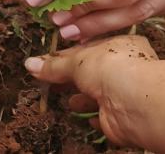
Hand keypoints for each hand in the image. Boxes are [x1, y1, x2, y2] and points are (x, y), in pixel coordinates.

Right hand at [24, 35, 158, 147]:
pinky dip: (94, 117)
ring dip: (83, 98)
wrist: (134, 102)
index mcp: (121, 46)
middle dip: (72, 78)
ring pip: (99, 96)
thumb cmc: (112, 68)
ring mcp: (124, 94)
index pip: (89, 49)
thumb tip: (29, 64)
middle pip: (92, 73)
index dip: (67, 56)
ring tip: (69, 100)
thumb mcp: (77, 61)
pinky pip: (105, 117)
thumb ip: (54, 65)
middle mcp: (126, 69)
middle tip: (51, 81)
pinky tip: (87, 117)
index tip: (47, 61)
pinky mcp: (121, 118)